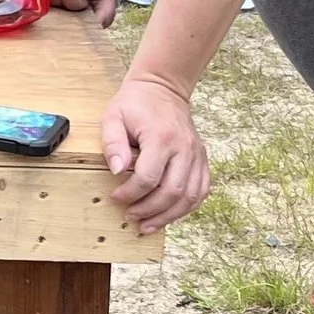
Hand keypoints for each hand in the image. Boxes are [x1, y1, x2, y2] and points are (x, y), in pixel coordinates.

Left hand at [101, 74, 209, 231]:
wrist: (163, 88)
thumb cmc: (136, 103)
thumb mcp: (113, 116)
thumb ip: (112, 143)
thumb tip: (117, 170)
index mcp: (161, 137)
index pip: (148, 177)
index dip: (131, 193)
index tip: (116, 197)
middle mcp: (184, 148)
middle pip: (172, 192)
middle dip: (150, 210)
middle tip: (131, 215)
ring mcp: (197, 154)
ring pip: (190, 197)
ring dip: (169, 216)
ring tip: (148, 225)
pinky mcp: (202, 159)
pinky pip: (201, 191)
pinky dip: (186, 207)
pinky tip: (169, 215)